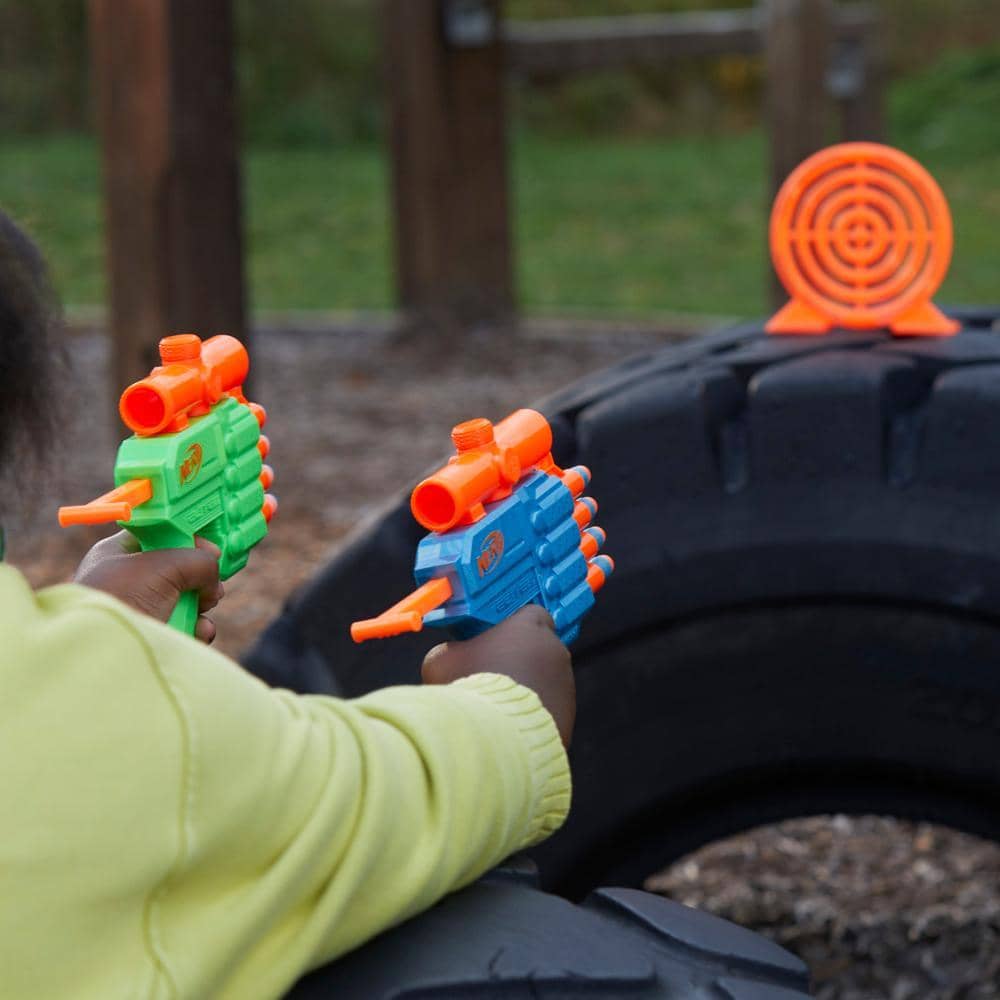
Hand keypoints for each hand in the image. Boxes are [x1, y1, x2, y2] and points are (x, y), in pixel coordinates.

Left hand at [73, 531, 223, 643]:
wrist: (102, 652)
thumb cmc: (123, 598)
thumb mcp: (165, 565)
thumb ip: (199, 561)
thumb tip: (212, 581)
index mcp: (120, 553)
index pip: (160, 534)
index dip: (188, 537)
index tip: (210, 548)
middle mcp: (129, 579)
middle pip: (178, 568)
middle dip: (200, 576)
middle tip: (209, 583)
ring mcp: (141, 609)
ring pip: (186, 598)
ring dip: (202, 604)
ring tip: (205, 607)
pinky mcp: (153, 635)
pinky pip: (186, 626)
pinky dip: (198, 628)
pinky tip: (199, 631)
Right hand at [421, 604, 575, 746]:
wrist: (492, 738)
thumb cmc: (468, 689)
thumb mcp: (441, 661)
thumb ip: (451, 651)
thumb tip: (449, 657)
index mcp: (530, 626)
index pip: (530, 615)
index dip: (512, 628)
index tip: (495, 640)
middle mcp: (555, 651)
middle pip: (538, 650)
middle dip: (519, 661)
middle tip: (491, 677)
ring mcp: (566, 686)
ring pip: (545, 683)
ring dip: (527, 691)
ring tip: (497, 709)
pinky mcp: (568, 717)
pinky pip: (549, 712)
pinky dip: (533, 718)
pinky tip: (509, 728)